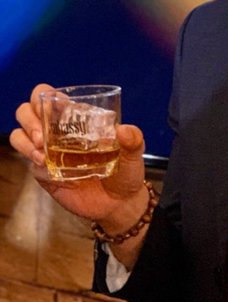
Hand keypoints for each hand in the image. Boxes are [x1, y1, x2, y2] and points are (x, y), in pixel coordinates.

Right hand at [10, 83, 146, 226]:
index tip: (53, 106)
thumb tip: (124, 130)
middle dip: (29, 119)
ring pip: (19, 136)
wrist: (119, 205)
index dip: (43, 96)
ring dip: (25, 140)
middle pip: (26, 112)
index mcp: (76, 119)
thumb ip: (133, 140)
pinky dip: (32, 161)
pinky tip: (46, 165)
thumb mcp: (134, 154)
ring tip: (42, 151)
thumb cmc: (125, 172)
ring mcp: (48, 153)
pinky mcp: (45, 174)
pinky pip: (29, 163)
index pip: (49, 97)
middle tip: (42, 135)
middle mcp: (57, 132)